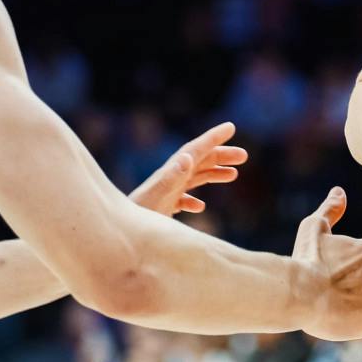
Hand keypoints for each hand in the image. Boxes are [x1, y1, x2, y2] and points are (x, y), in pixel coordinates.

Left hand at [128, 121, 247, 216]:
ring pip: (193, 179)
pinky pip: (181, 200)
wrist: (117, 235)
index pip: (195, 150)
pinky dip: (193, 200)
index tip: (231, 127)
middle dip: (220, 156)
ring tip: (234, 174)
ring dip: (213, 174)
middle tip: (244, 155)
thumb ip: (170, 179)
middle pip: (199, 162)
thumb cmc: (135, 218)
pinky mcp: (161, 208)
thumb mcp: (154, 198)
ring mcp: (165, 194)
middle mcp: (168, 180)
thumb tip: (188, 157)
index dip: (213, 138)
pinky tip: (200, 208)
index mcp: (171, 173)